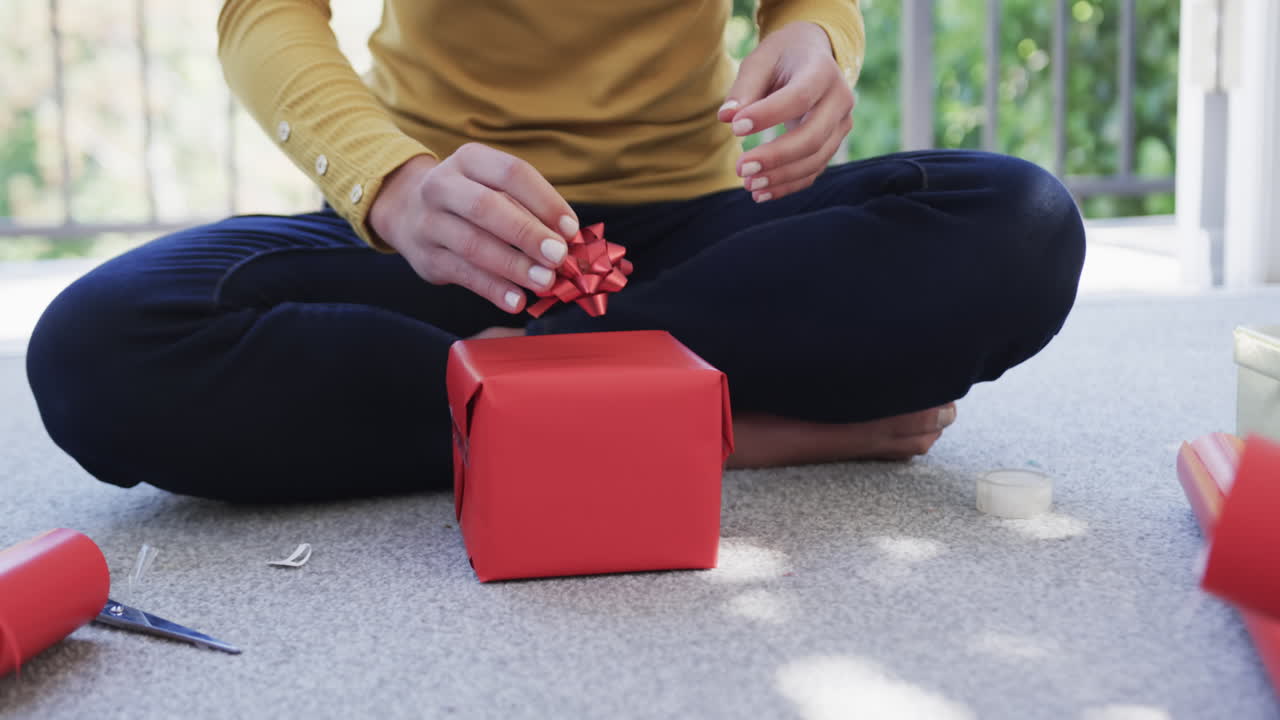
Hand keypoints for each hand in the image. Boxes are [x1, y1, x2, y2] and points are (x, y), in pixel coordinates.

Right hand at [369, 144, 579, 312]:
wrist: (407, 211)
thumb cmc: (471, 199)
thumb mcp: (492, 186)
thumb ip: (528, 208)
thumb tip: (568, 240)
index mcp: (469, 159)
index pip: (512, 173)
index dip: (545, 201)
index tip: (571, 229)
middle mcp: (442, 186)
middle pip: (487, 207)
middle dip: (527, 233)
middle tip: (558, 256)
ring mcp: (429, 222)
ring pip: (473, 244)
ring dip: (513, 266)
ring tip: (544, 282)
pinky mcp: (426, 258)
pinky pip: (463, 275)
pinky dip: (493, 290)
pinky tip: (517, 301)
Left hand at [718, 22, 854, 201]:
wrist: (813, 56)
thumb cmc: (782, 57)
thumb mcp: (761, 60)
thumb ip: (744, 88)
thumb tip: (726, 118)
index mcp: (823, 71)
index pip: (798, 98)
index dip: (768, 116)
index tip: (735, 128)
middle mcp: (840, 99)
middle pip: (813, 137)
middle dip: (776, 157)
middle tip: (740, 168)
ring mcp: (841, 125)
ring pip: (815, 160)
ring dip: (781, 177)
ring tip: (747, 184)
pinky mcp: (833, 143)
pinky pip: (814, 170)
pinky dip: (788, 185)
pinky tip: (761, 193)